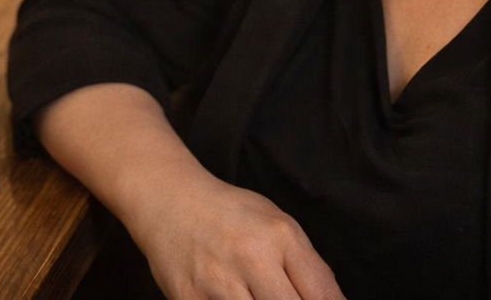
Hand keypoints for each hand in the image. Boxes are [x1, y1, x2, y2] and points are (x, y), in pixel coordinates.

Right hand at [123, 174, 344, 299]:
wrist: (169, 200)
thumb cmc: (230, 214)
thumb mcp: (278, 224)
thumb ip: (308, 266)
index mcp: (280, 236)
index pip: (322, 295)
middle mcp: (251, 257)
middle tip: (285, 299)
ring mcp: (218, 281)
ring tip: (257, 297)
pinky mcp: (189, 298)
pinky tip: (233, 298)